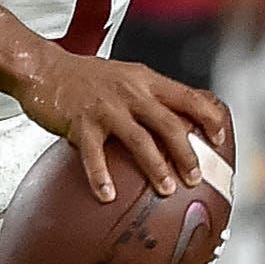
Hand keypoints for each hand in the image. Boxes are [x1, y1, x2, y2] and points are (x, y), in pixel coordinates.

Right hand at [15, 46, 230, 204]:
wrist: (44, 68)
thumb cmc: (85, 76)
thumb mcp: (125, 75)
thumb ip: (149, 94)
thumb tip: (176, 120)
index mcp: (145, 80)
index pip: (187, 96)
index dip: (208, 117)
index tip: (220, 137)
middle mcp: (130, 92)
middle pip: (169, 124)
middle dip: (186, 153)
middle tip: (195, 178)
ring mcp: (106, 108)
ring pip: (140, 140)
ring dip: (156, 167)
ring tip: (165, 189)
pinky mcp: (81, 122)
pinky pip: (95, 155)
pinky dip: (101, 177)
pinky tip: (107, 195)